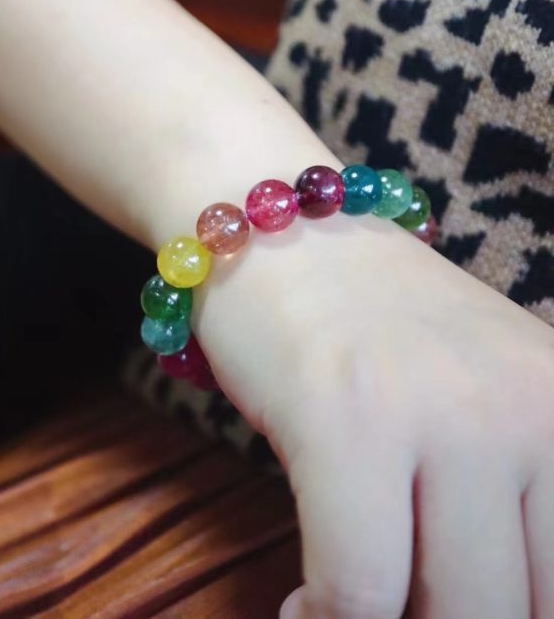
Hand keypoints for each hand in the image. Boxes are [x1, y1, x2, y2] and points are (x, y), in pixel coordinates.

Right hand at [195, 212, 553, 617]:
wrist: (286, 230)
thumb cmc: (374, 325)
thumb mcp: (480, 392)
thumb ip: (513, 497)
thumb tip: (503, 603)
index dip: (517, 612)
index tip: (451, 603)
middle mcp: (525, 407)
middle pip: (520, 608)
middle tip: (401, 603)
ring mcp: (439, 411)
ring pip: (451, 615)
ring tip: (353, 603)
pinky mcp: (348, 420)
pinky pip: (357, 589)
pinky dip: (321, 618)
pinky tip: (302, 606)